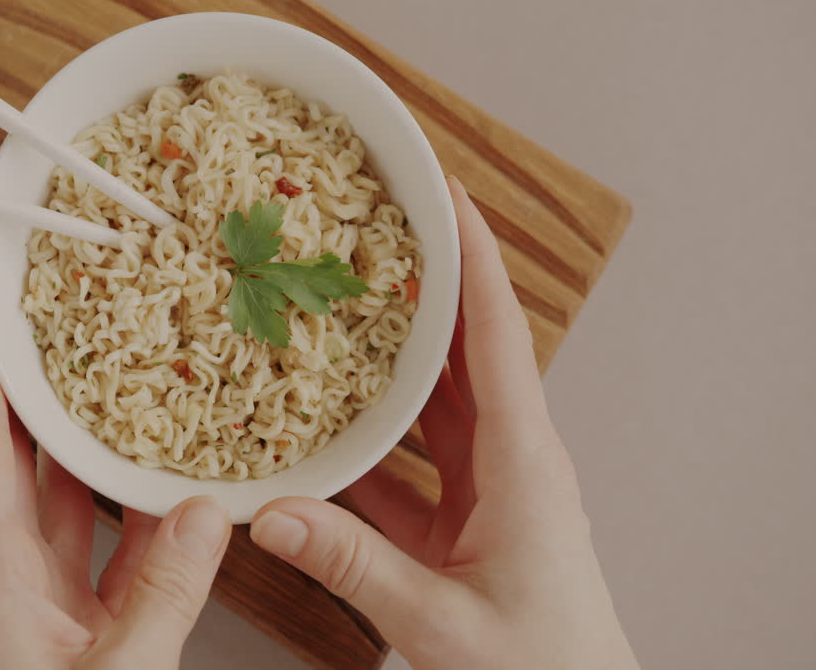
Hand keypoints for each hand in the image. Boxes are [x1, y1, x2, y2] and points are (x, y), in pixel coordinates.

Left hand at [0, 290, 231, 669]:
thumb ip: (165, 593)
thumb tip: (207, 513)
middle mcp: (4, 577)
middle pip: (12, 455)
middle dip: (27, 383)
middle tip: (46, 318)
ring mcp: (40, 600)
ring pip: (63, 497)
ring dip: (88, 442)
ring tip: (119, 383)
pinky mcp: (78, 626)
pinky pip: (108, 547)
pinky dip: (137, 513)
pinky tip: (171, 489)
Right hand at [248, 177, 638, 668]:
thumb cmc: (542, 667)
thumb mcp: (441, 620)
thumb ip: (354, 566)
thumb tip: (273, 514)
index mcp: (523, 463)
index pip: (498, 335)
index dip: (473, 258)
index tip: (448, 192)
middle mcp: (513, 458)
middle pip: (468, 348)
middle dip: (431, 281)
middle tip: (385, 223)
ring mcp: (494, 486)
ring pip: (441, 396)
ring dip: (402, 348)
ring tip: (351, 298)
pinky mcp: (471, 517)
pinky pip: (417, 455)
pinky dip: (378, 430)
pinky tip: (331, 418)